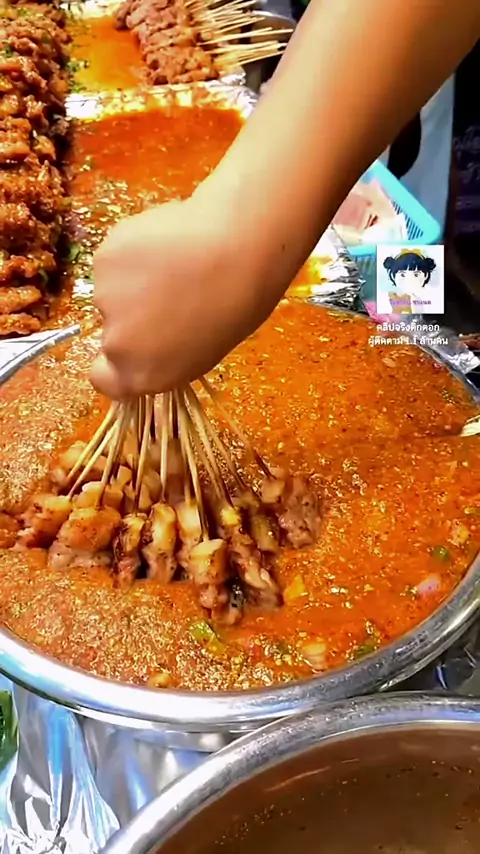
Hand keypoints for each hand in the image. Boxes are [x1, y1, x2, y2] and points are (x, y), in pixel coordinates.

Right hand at [90, 196, 276, 398]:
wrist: (243, 245)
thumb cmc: (243, 301)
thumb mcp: (208, 349)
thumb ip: (169, 354)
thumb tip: (159, 338)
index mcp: (145, 375)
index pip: (105, 379)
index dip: (116, 362)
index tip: (137, 344)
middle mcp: (118, 345)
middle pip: (112, 333)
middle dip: (132, 317)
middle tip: (168, 295)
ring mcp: (106, 299)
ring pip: (111, 291)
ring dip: (132, 281)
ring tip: (173, 265)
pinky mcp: (104, 258)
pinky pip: (114, 258)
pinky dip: (132, 251)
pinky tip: (164, 243)